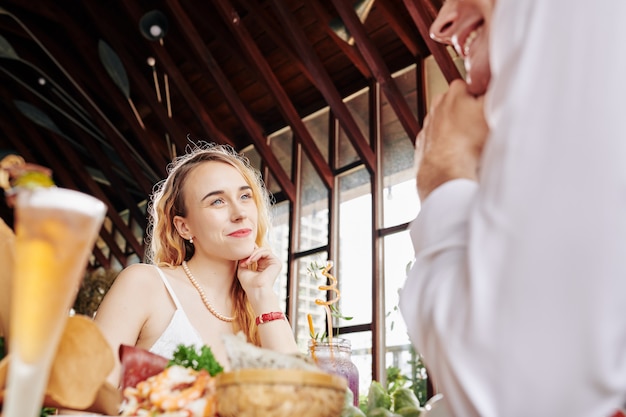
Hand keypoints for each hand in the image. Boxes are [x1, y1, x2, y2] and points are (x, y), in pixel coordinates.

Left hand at [237, 246, 281, 297]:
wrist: (256, 290)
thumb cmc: (249, 283)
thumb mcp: (243, 269)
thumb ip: (244, 260)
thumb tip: (242, 252)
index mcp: (263, 265)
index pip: (257, 253)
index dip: (249, 253)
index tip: (241, 260)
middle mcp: (269, 263)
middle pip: (260, 250)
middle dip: (251, 253)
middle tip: (244, 261)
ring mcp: (273, 263)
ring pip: (263, 249)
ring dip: (253, 254)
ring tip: (247, 261)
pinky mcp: (277, 262)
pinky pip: (266, 252)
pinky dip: (257, 254)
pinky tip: (252, 260)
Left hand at [416, 79, 487, 199]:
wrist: (445, 172)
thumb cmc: (468, 142)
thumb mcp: (491, 110)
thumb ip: (495, 91)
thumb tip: (499, 84)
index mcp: (454, 92)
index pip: (474, 87)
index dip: (484, 100)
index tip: (490, 111)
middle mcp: (437, 106)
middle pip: (461, 105)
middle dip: (471, 114)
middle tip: (482, 128)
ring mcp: (428, 125)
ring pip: (450, 123)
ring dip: (460, 131)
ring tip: (471, 144)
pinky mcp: (424, 144)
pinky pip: (441, 141)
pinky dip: (449, 146)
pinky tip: (458, 153)